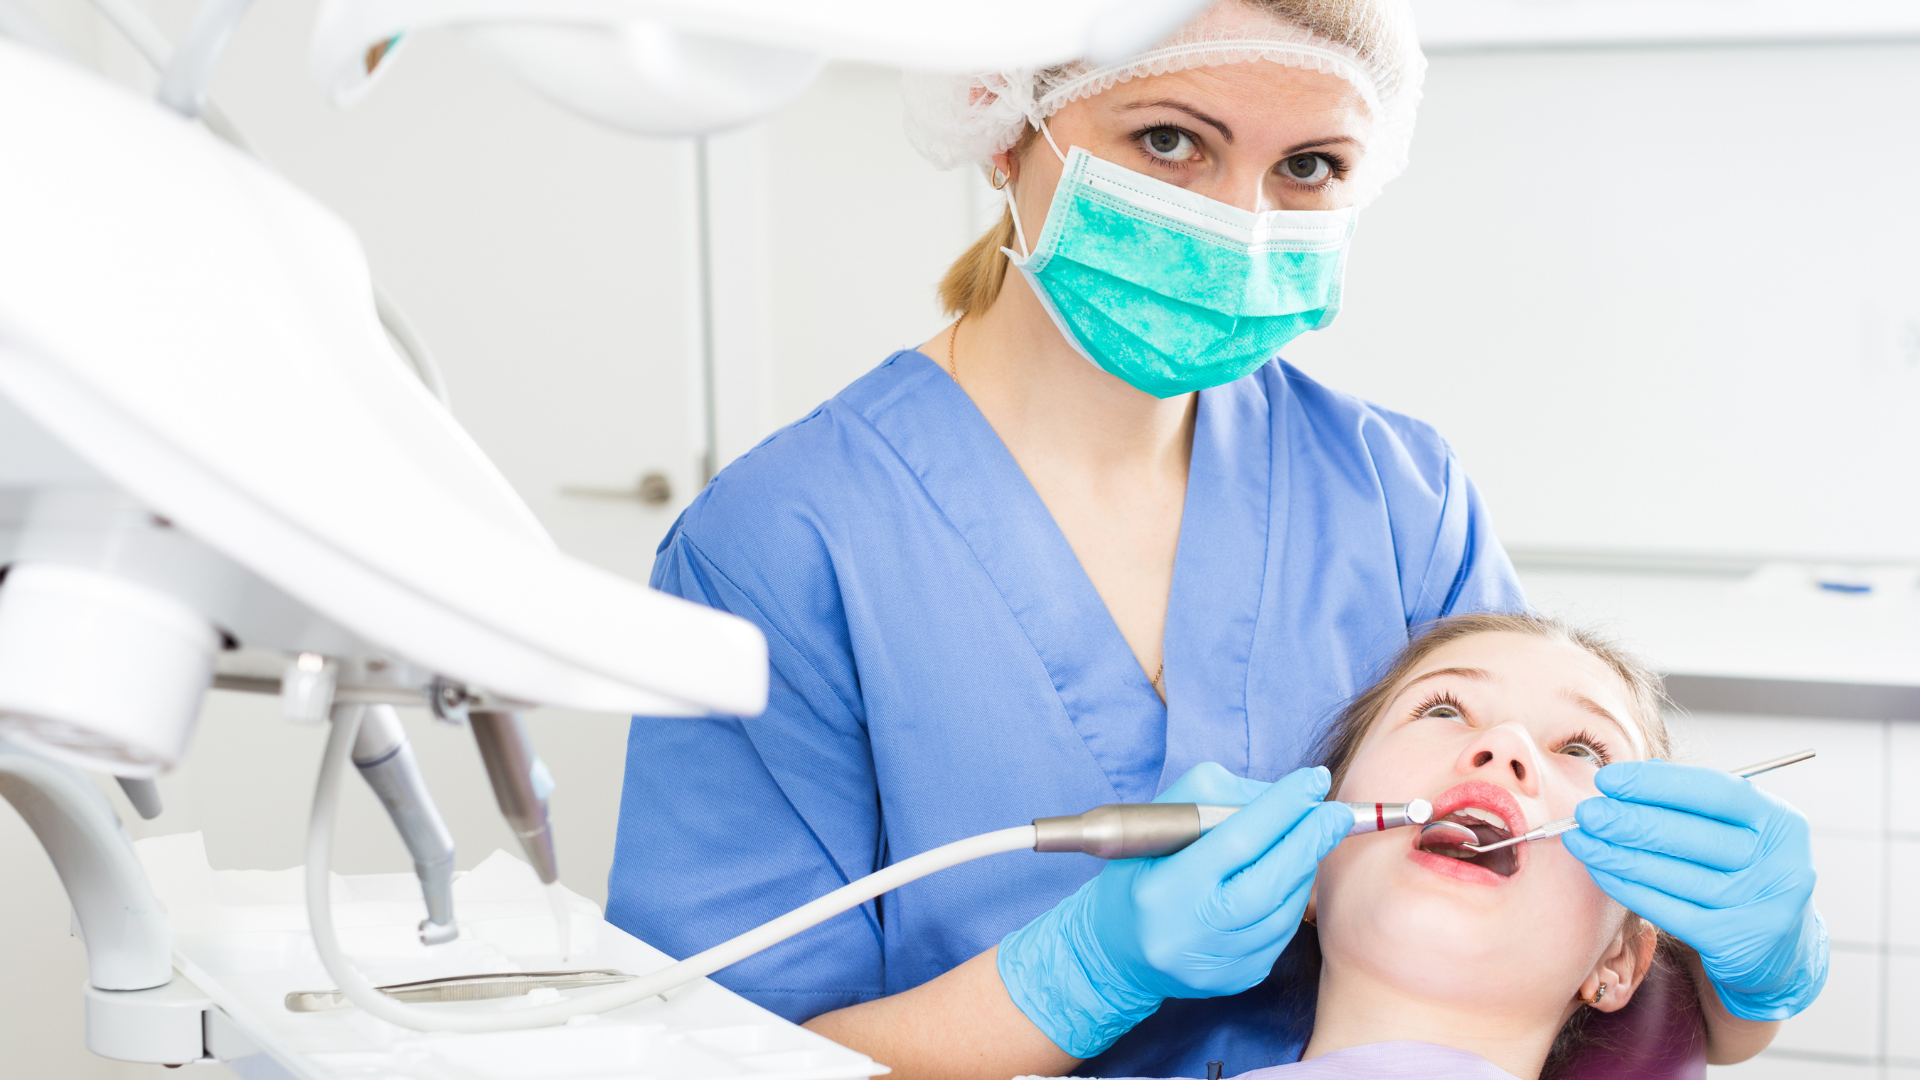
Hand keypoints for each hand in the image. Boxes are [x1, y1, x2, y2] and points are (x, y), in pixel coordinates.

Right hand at [997, 763, 1351, 1056]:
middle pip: (1271, 881)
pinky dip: (1290, 900)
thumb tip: (1276, 796)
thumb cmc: (1137, 875)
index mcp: (1165, 887)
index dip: (1281, 808)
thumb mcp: (1154, 826)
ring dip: (1303, 869)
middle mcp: (1191, 931)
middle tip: (1336, 813)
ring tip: (1306, 841)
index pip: (1236, 840)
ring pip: (1283, 908)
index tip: (1313, 780)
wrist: (1114, 951)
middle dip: (1310, 840)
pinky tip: (1285, 879)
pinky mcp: (1237, 979)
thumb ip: (1213, 800)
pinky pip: (1281, 933)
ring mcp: (1217, 962)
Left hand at [1564, 760, 1828, 1020]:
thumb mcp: (1733, 829)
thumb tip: (1631, 776)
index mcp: (1780, 822)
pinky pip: (1668, 910)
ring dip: (1618, 855)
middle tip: (1586, 813)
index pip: (1716, 792)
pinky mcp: (1735, 941)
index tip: (1608, 780)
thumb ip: (1690, 800)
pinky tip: (1601, 871)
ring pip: (1675, 874)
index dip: (1656, 784)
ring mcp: (1760, 906)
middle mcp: (1779, 863)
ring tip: (1582, 840)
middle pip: (1690, 835)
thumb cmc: (1743, 871)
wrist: (1780, 947)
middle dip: (1629, 821)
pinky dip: (1628, 888)